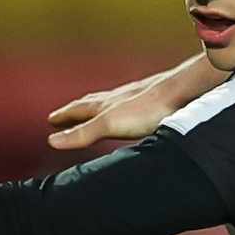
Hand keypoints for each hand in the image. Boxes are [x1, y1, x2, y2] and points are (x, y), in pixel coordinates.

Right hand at [46, 60, 210, 150]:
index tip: (51, 120)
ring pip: (113, 104)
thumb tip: (52, 141)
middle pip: (93, 104)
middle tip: (66, 116)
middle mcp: (119, 99)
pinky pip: (134, 109)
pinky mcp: (156, 104)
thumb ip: (83, 133)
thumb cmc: (148, 108)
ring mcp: (138, 99)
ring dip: (100, 110)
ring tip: (96, 114)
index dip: (64, 116)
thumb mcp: (109, 124)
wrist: (183, 92)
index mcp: (106, 105)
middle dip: (77, 111)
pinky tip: (134, 117)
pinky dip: (125, 113)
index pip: (78, 109)